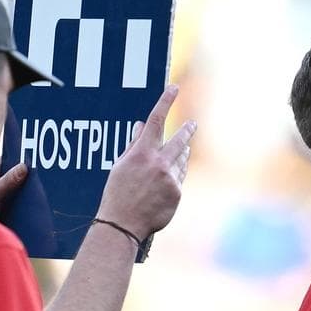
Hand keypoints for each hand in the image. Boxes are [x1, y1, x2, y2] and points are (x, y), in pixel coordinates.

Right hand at [96, 84, 194, 238]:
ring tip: (181, 151)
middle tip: (192, 123)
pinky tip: (167, 180)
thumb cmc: (117, 194)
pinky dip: (175, 175)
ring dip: (181, 154)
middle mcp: (158, 163)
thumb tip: (140, 125)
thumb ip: (134, 144)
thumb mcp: (120, 165)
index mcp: (141, 153)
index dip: (165, 101)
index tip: (173, 87)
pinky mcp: (177, 192)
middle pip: (179, 140)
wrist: (123, 223)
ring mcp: (170, 178)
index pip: (155, 120)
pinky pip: (179, 178)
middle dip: (187, 130)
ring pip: (181, 160)